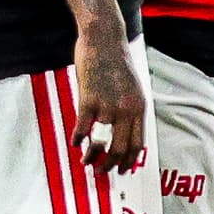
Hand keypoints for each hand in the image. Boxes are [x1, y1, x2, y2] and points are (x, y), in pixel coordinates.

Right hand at [71, 16, 144, 167]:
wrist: (105, 40)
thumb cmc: (116, 64)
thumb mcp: (132, 88)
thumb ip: (130, 109)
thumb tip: (124, 131)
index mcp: (140, 108)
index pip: (138, 143)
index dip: (130, 161)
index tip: (122, 170)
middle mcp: (127, 110)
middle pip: (121, 148)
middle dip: (110, 165)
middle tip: (101, 173)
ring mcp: (108, 105)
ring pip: (101, 142)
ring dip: (92, 156)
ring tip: (85, 162)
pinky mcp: (89, 99)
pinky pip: (82, 127)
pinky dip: (78, 138)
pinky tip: (74, 142)